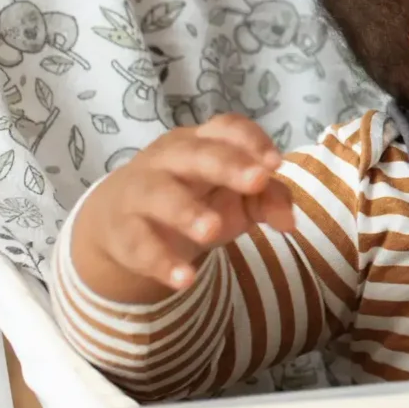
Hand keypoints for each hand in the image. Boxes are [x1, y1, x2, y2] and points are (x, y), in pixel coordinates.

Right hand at [67, 115, 293, 303]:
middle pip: (196, 154)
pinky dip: (161, 262)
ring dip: (187, 212)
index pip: (226, 128)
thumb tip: (289, 222)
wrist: (119, 221)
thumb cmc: (193, 198)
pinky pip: (139, 244)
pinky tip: (184, 279)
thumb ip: (267, 198)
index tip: (276, 165)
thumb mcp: (234, 196)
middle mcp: (168, 160)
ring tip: (212, 232)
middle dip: (228, 166)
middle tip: (258, 181)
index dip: (251, 141)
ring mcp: (140, 192)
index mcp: (201, 142)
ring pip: (160, 195)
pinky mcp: (122, 231)